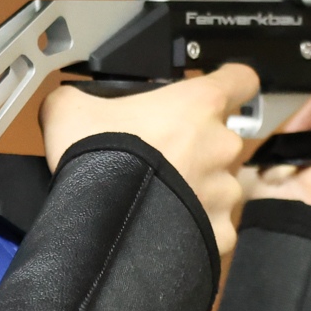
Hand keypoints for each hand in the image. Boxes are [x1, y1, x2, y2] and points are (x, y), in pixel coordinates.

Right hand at [39, 65, 260, 255]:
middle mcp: (222, 145)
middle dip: (196, 149)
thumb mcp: (71, 110)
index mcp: (198, 105)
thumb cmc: (97, 162)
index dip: (231, 83)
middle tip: (159, 159)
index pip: (241, 79)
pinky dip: (194, 227)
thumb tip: (69, 101)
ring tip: (157, 198)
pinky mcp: (221, 232)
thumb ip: (81, 96)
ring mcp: (225, 192)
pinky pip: (213, 226)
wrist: (101, 228)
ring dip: (196, 190)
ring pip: (219, 185)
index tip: (220, 89)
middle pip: (221, 139)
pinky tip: (165, 226)